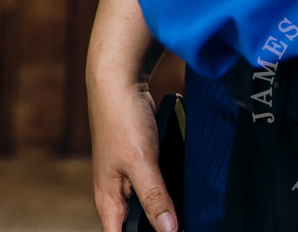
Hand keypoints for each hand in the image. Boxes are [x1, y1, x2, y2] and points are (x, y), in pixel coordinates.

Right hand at [87, 54, 178, 231]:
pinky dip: (172, 197)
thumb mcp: (141, 163)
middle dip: (160, 230)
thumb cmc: (120, 119)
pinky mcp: (142, 166)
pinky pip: (157, 191)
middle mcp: (117, 194)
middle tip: (184, 225)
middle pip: (137, 228)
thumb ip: (155, 198)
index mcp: (108, 199)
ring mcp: (129, 180)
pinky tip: (188, 196)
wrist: (119, 81)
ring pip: (150, 210)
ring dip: (167, 215)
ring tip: (188, 216)